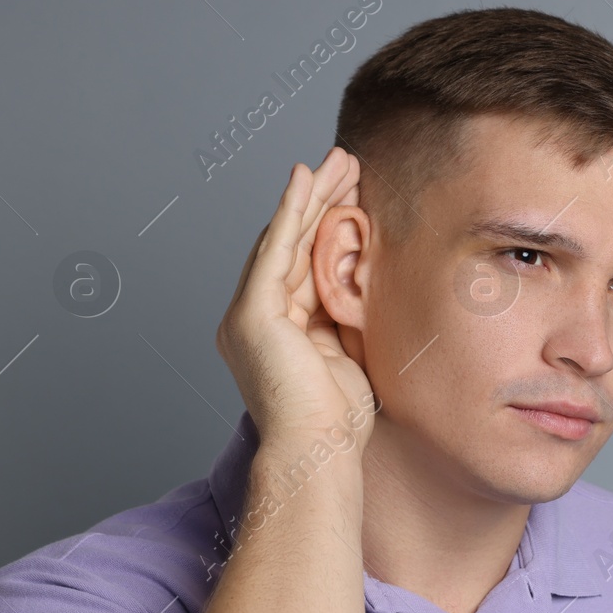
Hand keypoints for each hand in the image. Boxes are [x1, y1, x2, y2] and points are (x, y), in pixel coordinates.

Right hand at [216, 146, 374, 452]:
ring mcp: (247, 315)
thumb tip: (364, 286)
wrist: (319, 453)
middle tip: (347, 162)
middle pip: (290, 244)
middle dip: (321, 201)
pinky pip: (275, 249)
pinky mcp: (253, 314)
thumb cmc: (337, 422)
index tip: (353, 193)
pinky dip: (292, 211)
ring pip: (284, 239)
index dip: (325, 225)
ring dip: (313, 196)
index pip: (300, 264)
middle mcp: (252, 319)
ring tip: (339, 160)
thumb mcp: (346, 354)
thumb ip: (343, 318)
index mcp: (274, 331)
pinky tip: (307, 179)